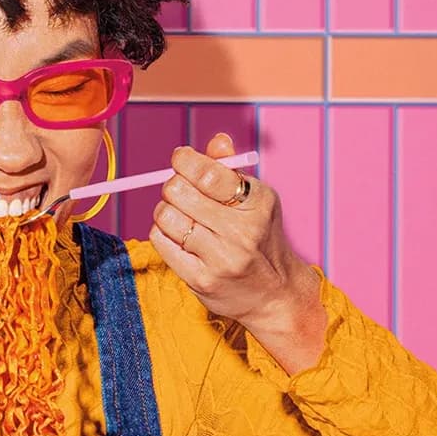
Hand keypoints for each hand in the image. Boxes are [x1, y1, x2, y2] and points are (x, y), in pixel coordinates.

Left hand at [149, 133, 325, 372]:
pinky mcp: (201, 280)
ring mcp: (221, 258)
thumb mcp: (255, 201)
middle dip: (174, 186)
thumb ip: (230, 170)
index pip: (209, 175)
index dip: (185, 161)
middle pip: (179, 192)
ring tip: (181, 216)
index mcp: (257, 204)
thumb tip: (217, 140)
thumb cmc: (259, 239)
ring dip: (166, 211)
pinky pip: (161, 242)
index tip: (180, 158)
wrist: (275, 294)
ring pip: (165, 216)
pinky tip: (178, 237)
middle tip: (181, 192)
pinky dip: (163, 233)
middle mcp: (241, 232)